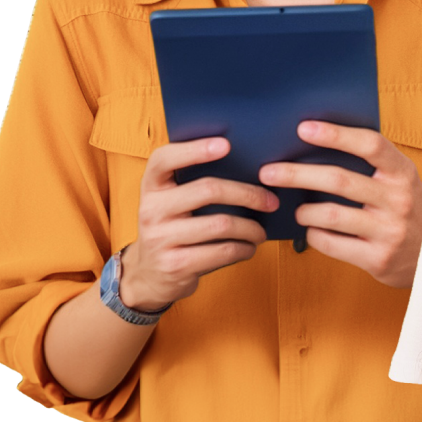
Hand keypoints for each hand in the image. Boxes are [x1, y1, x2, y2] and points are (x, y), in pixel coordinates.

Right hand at [121, 137, 278, 311]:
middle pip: (208, 190)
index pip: (163, 159)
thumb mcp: (172, 204)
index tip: (226, 144)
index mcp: (151, 187)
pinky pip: (223, 251)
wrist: (149, 276)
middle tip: (271, 201)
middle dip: (248, 194)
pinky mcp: (175, 265)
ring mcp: (161, 238)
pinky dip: (244, 248)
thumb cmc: (173, 229)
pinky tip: (249, 247)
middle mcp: (151, 209)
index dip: (194, 149)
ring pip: (222, 224)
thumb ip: (193, 185)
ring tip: (261, 231)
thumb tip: (250, 169)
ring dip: (251, 228)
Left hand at [259, 121, 421, 286]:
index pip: (370, 145)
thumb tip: (315, 146)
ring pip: (329, 215)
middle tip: (268, 172)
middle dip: (297, 174)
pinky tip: (313, 230)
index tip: (303, 129)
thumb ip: (372, 166)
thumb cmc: (406, 209)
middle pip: (339, 180)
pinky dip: (313, 235)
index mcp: (403, 173)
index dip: (336, 134)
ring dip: (303, 211)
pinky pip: (331, 243)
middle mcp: (399, 200)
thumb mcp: (400, 182)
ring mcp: (389, 231)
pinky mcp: (378, 258)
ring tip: (296, 210)